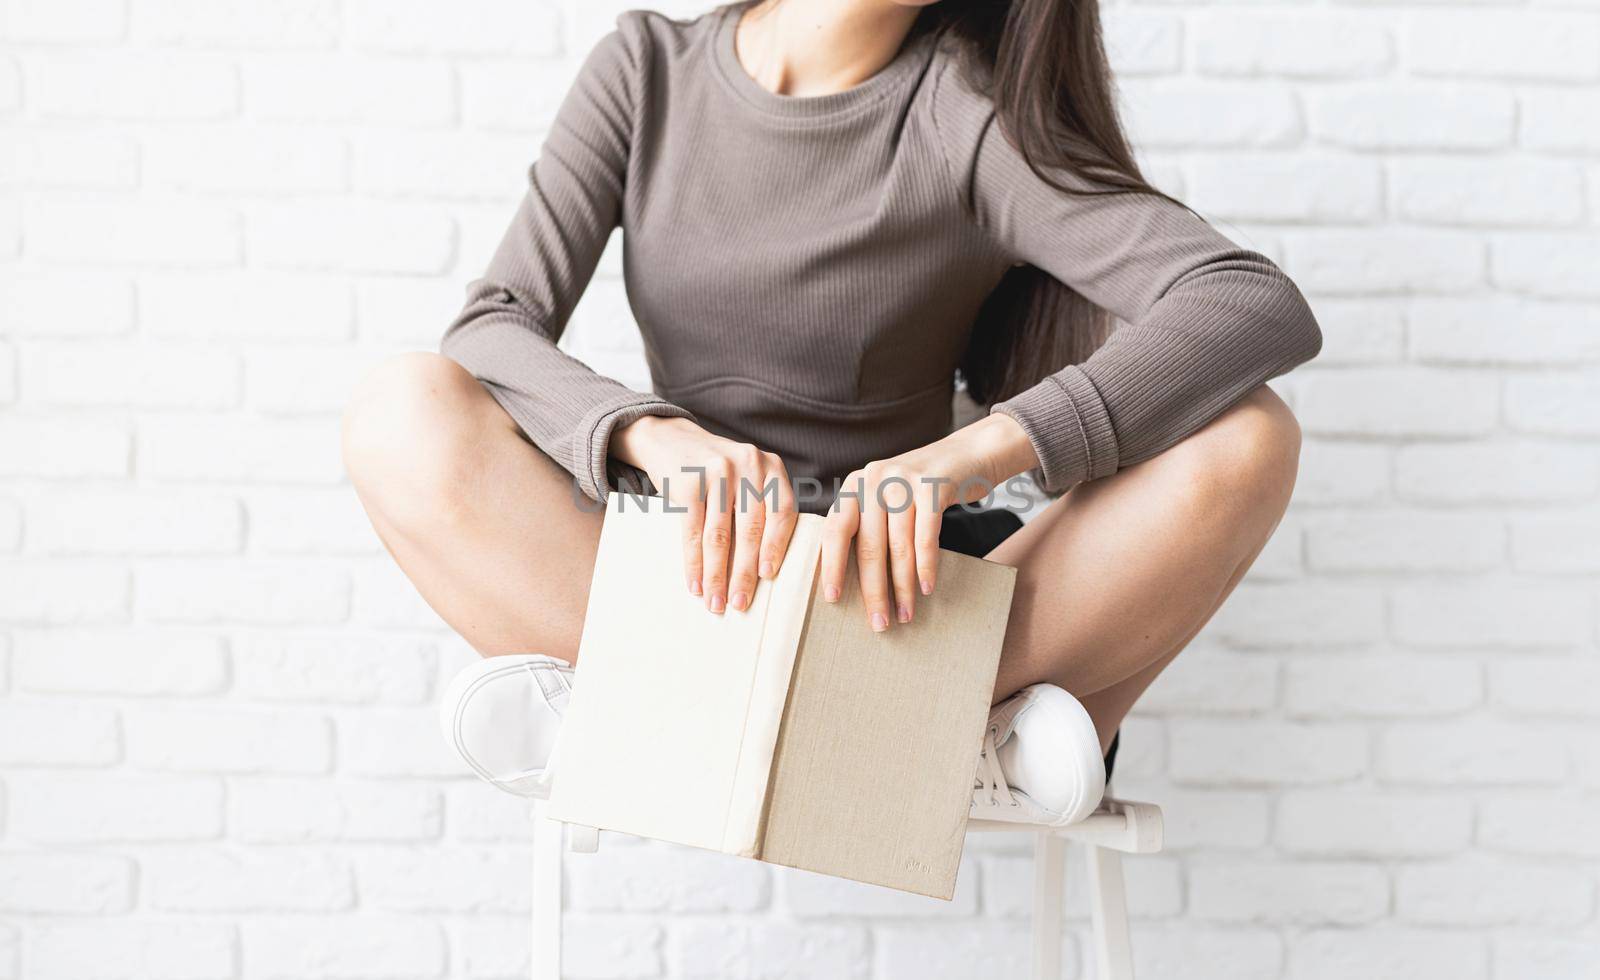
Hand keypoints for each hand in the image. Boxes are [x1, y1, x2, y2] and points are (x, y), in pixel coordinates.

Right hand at [610, 415, 797, 614]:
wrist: (671, 439)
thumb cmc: (718, 472)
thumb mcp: (749, 477)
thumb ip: (763, 508)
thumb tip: (768, 571)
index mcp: (772, 467)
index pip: (783, 513)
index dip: (777, 547)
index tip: (769, 576)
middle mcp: (749, 465)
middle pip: (751, 529)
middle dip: (744, 573)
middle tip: (740, 604)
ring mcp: (717, 471)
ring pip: (720, 536)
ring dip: (716, 575)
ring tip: (716, 602)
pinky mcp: (688, 482)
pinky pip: (693, 532)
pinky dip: (693, 563)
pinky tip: (695, 584)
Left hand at [821, 413, 1036, 632]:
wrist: (969, 454)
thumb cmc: (922, 489)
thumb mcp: (887, 498)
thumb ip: (868, 525)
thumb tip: (852, 582)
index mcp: (855, 485)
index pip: (835, 530)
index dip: (832, 566)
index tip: (833, 599)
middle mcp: (874, 478)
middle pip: (868, 544)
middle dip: (873, 590)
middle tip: (878, 623)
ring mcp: (903, 480)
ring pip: (898, 545)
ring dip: (902, 586)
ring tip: (905, 614)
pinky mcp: (933, 486)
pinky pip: (926, 535)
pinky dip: (926, 565)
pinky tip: (926, 588)